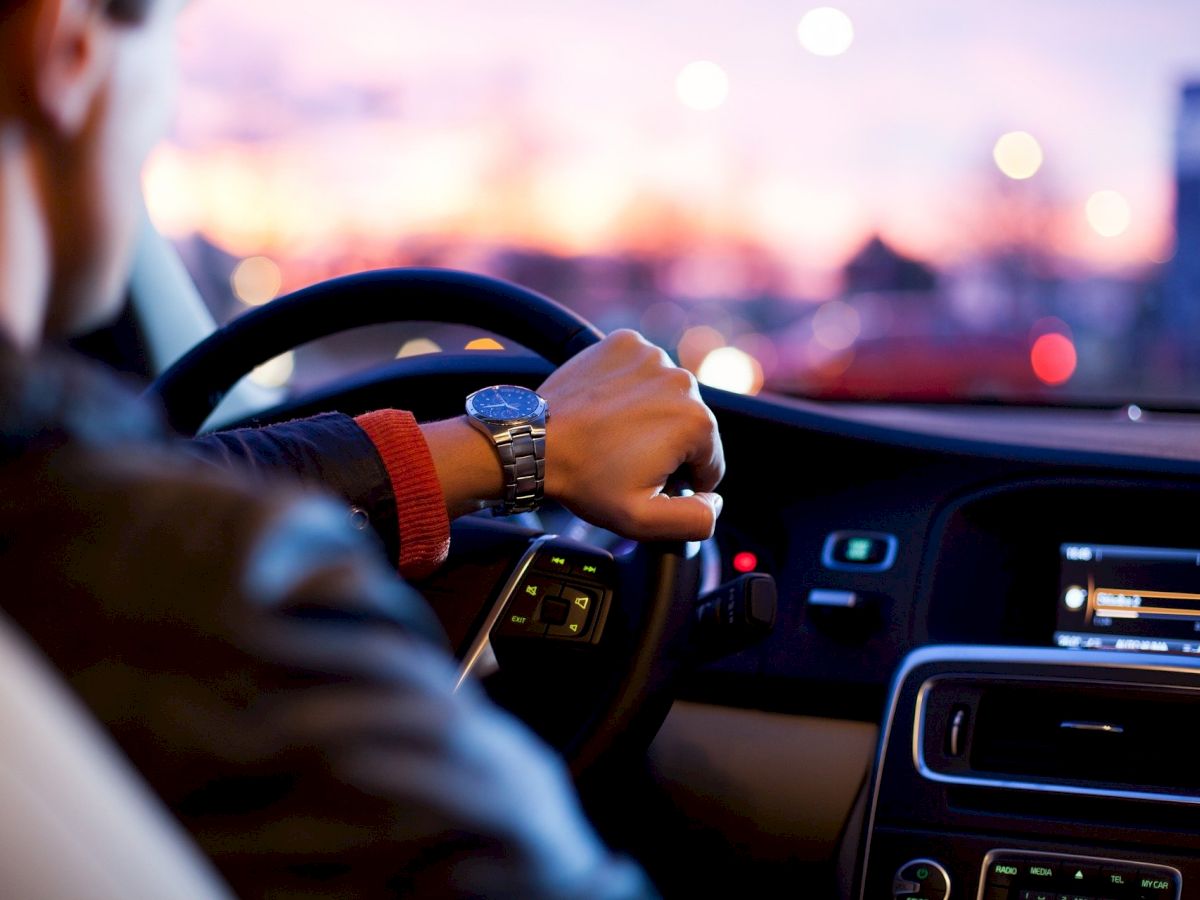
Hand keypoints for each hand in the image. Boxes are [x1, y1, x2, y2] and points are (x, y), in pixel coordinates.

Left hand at [538, 329, 724, 540]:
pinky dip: (632, 387)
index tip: (645, 480)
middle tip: (625, 459)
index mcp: (696, 422)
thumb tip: (715, 501)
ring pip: (668, 397)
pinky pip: (643, 371)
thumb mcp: (643, 520)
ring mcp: (652, 356)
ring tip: (614, 434)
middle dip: (667, 446)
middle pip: (691, 427)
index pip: (710, 462)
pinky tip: (608, 407)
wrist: (534, 441)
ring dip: (651, 415)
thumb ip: (695, 519)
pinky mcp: (626, 343)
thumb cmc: (585, 478)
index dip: (681, 481)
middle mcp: (682, 380)